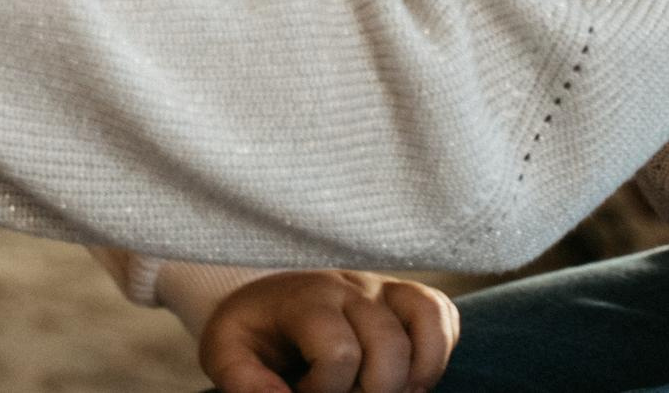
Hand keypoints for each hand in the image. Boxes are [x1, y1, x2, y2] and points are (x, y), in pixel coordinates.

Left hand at [199, 270, 460, 392]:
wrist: (265, 301)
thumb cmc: (252, 333)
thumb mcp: (227, 355)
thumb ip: (244, 380)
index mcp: (303, 298)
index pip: (339, 350)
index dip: (327, 389)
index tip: (304, 391)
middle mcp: (347, 286)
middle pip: (388, 345)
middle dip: (372, 391)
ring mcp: (380, 287)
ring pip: (424, 325)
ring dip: (412, 376)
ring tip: (381, 392)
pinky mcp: (404, 296)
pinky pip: (442, 314)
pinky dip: (436, 353)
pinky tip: (408, 377)